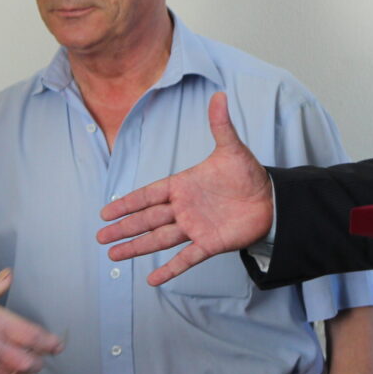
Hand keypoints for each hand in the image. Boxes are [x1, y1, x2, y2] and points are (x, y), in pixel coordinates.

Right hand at [96, 92, 273, 285]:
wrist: (271, 200)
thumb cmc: (249, 174)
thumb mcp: (233, 148)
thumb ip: (220, 124)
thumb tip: (219, 94)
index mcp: (183, 185)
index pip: (149, 194)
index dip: (127, 202)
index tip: (107, 210)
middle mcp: (184, 208)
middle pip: (147, 219)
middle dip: (124, 227)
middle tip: (100, 236)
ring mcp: (195, 227)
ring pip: (159, 239)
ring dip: (137, 247)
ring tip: (113, 255)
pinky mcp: (210, 243)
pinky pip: (186, 258)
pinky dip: (170, 269)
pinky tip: (152, 279)